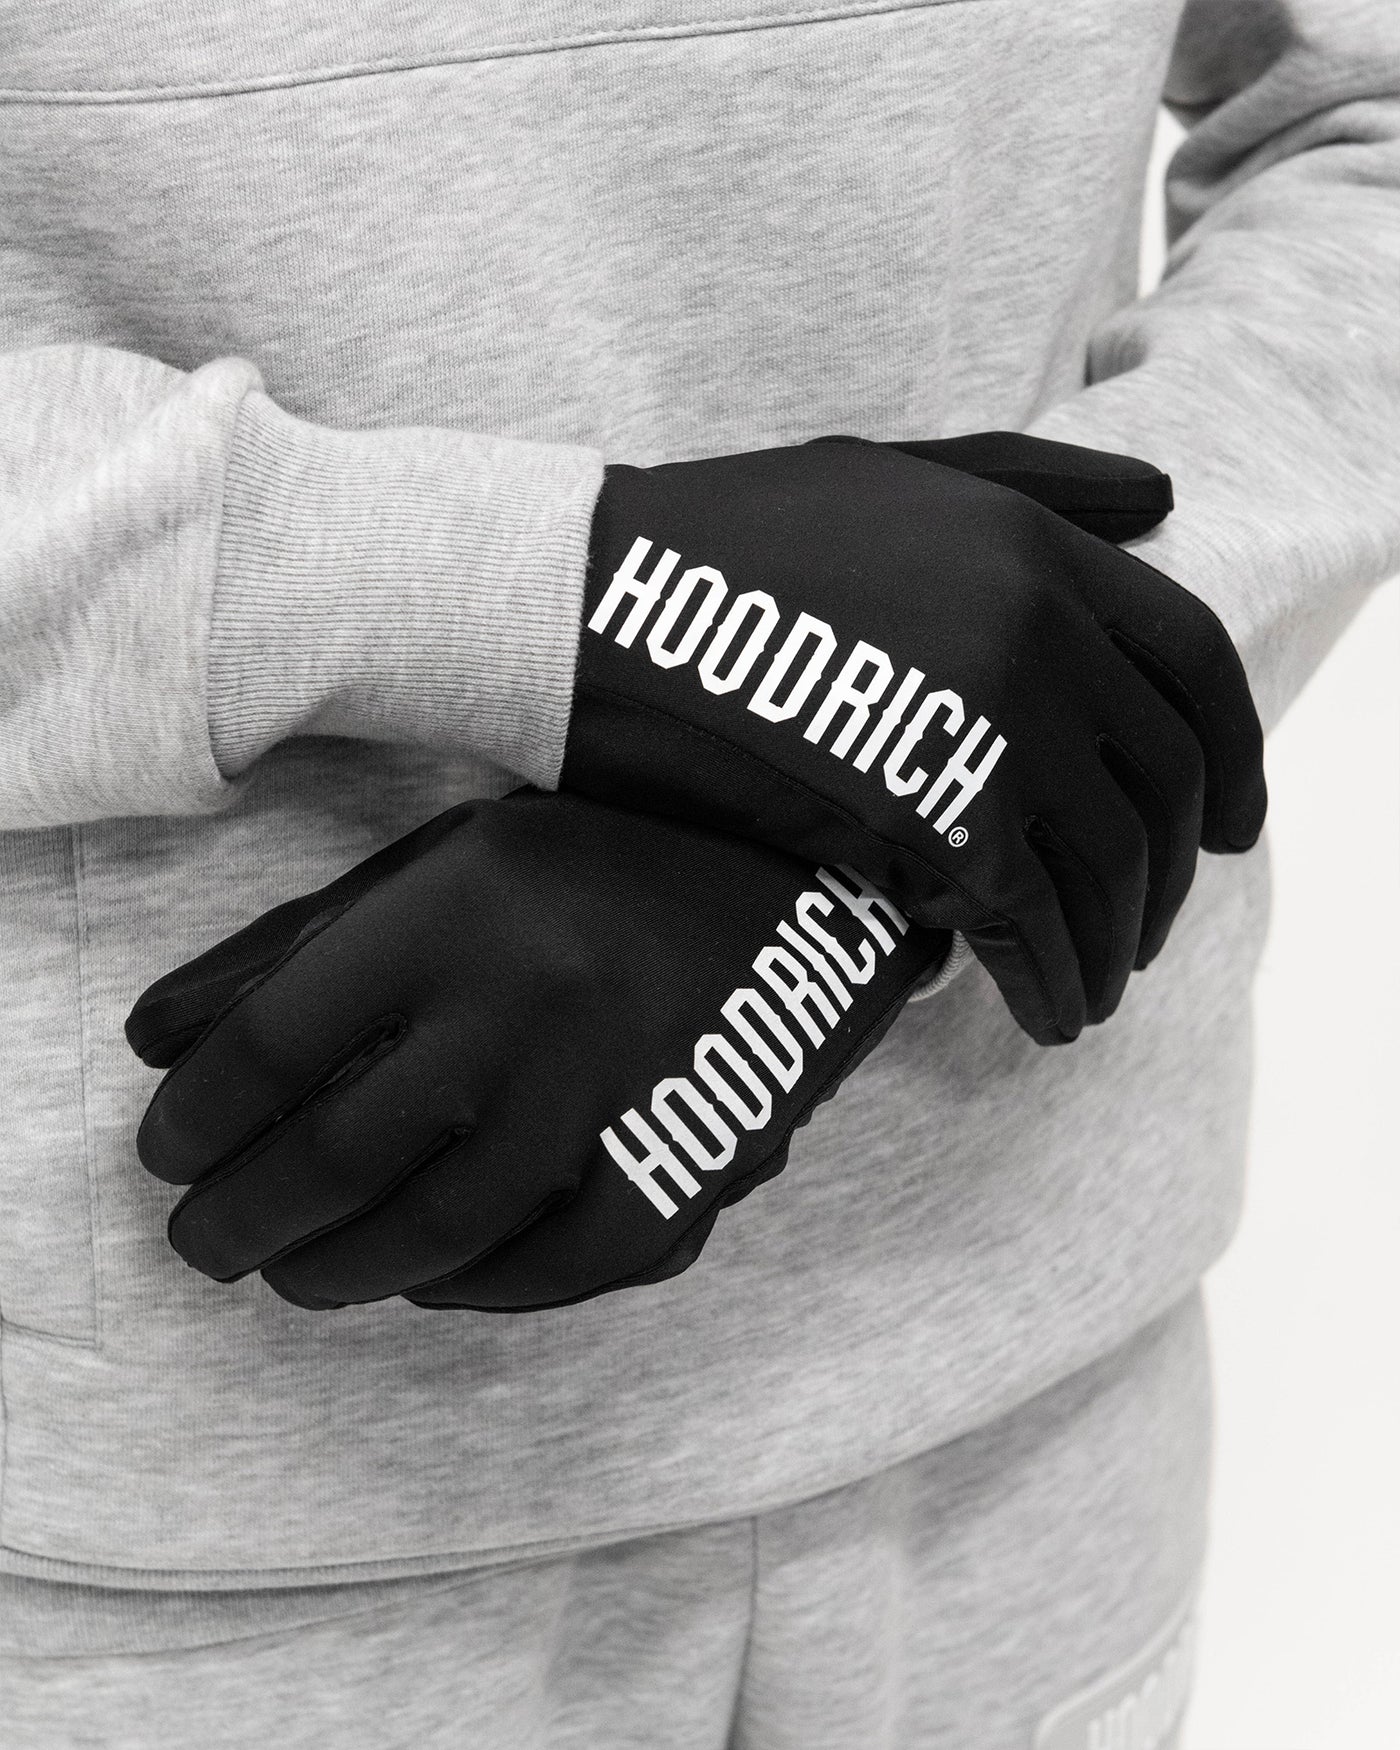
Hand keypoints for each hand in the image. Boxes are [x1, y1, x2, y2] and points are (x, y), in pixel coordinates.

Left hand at [126, 790, 947, 1311]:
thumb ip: (297, 942)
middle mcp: (531, 997)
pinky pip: (563, 1263)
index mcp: (457, 903)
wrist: (799, 865)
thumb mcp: (441, 858)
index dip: (197, 1117)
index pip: (275, 1042)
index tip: (167, 1154)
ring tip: (295, 1277)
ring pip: (441, 1230)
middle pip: (338, 1153)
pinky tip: (432, 1281)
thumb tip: (160, 1041)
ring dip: (342, 1273)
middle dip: (240, 1220)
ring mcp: (616, 1088)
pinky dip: (482, 1288)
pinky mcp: (691, 1156)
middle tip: (204, 1244)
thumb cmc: (593, 854)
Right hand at [560, 431, 1265, 1043]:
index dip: (1237, 757)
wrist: (585, 601)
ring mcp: (986, 722)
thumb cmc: (720, 540)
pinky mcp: (921, 816)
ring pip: (1109, 866)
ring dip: (1117, 945)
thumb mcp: (885, 473)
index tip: (1236, 827)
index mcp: (1035, 544)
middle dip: (1170, 875)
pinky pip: (1029, 922)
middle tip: (1147, 931)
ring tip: (1091, 992)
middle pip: (1167, 783)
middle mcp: (1035, 627)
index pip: (1195, 665)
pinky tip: (1045, 1011)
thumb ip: (1031, 483)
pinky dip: (1052, 977)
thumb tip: (1163, 494)